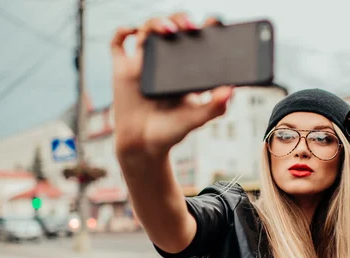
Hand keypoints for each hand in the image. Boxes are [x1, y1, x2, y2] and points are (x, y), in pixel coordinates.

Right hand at [111, 13, 232, 157]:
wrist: (144, 145)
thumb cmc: (171, 131)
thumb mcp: (196, 119)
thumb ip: (214, 107)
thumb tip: (231, 91)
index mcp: (186, 67)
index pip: (196, 38)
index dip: (205, 27)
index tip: (214, 23)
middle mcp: (165, 60)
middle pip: (173, 27)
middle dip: (182, 18)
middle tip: (193, 26)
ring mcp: (143, 62)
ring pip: (148, 30)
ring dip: (158, 22)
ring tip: (170, 30)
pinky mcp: (123, 68)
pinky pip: (118, 43)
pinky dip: (122, 32)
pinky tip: (132, 31)